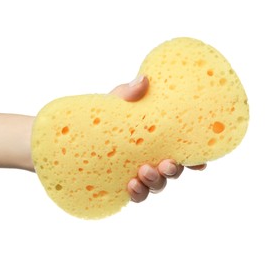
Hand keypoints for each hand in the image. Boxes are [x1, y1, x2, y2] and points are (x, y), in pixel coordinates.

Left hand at [109, 76, 206, 201]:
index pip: (180, 151)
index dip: (195, 160)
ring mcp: (137, 172)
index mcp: (156, 138)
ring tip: (144, 172)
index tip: (200, 162)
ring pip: (157, 184)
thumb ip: (130, 93)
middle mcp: (150, 157)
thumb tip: (144, 79)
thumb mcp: (116, 101)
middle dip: (174, 170)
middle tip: (167, 164)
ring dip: (156, 181)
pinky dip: (138, 193)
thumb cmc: (102, 115)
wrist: (74, 130)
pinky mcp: (121, 183)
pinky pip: (137, 195)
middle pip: (173, 170)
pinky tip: (131, 184)